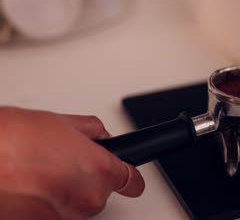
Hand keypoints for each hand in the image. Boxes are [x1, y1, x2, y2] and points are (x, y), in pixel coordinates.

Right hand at [0, 107, 144, 219]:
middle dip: (86, 178)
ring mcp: (63, 218)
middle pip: (99, 192)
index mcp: (98, 170)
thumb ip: (90, 131)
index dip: (132, 178)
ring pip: (75, 204)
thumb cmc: (10, 141)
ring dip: (63, 192)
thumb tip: (99, 135)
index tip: (133, 181)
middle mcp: (86, 199)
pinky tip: (28, 185)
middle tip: (61, 162)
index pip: (131, 180)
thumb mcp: (61, 122)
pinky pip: (53, 214)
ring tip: (37, 172)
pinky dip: (44, 203)